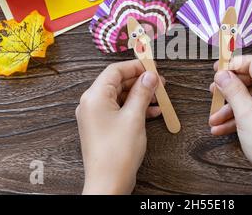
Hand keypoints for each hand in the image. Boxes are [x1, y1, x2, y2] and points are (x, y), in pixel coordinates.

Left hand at [76, 60, 161, 194]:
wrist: (108, 184)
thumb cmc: (117, 153)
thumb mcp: (134, 117)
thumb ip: (142, 93)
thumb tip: (150, 76)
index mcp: (94, 97)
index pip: (115, 71)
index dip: (135, 67)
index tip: (152, 67)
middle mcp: (91, 103)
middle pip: (117, 83)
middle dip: (140, 82)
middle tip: (159, 83)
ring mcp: (95, 116)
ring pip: (120, 96)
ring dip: (140, 95)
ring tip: (159, 98)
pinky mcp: (102, 127)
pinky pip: (119, 110)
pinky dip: (135, 108)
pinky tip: (152, 112)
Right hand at [209, 55, 251, 194]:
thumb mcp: (245, 113)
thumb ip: (232, 90)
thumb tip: (222, 74)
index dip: (234, 64)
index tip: (217, 70)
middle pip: (250, 80)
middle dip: (229, 88)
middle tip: (213, 91)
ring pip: (249, 98)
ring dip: (229, 107)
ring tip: (213, 118)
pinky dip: (237, 117)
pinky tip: (221, 128)